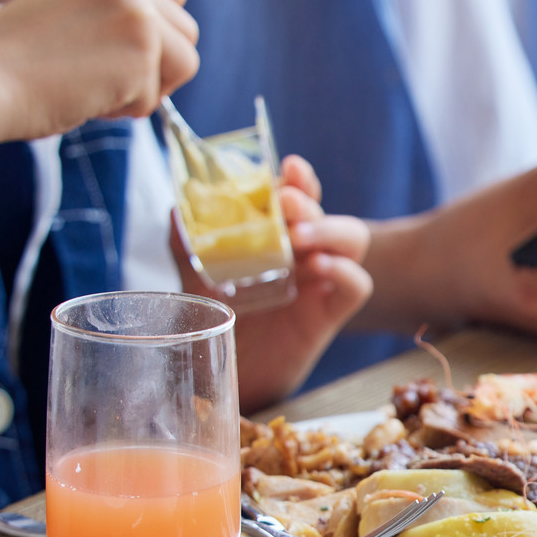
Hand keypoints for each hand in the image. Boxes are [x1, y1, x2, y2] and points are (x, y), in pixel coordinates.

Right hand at [0, 0, 198, 195]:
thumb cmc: (18, 58)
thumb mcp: (76, 11)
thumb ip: (119, 12)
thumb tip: (172, 41)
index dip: (156, 34)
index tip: (114, 50)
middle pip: (187, 31)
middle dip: (158, 64)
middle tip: (105, 74)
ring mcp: (138, 11)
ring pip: (186, 62)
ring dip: (148, 86)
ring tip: (98, 85)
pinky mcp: (142, 49)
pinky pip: (158, 95)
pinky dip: (127, 107)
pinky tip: (87, 95)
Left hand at [173, 155, 372, 410]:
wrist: (221, 369)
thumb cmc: (213, 316)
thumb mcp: (192, 271)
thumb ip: (187, 238)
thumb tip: (179, 206)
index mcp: (276, 234)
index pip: (298, 194)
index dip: (300, 178)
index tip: (289, 167)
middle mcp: (302, 252)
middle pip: (324, 212)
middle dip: (307, 201)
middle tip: (286, 204)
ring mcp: (319, 281)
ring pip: (352, 241)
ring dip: (330, 230)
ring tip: (300, 238)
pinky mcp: (329, 314)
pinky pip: (358, 285)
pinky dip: (346, 271)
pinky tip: (320, 269)